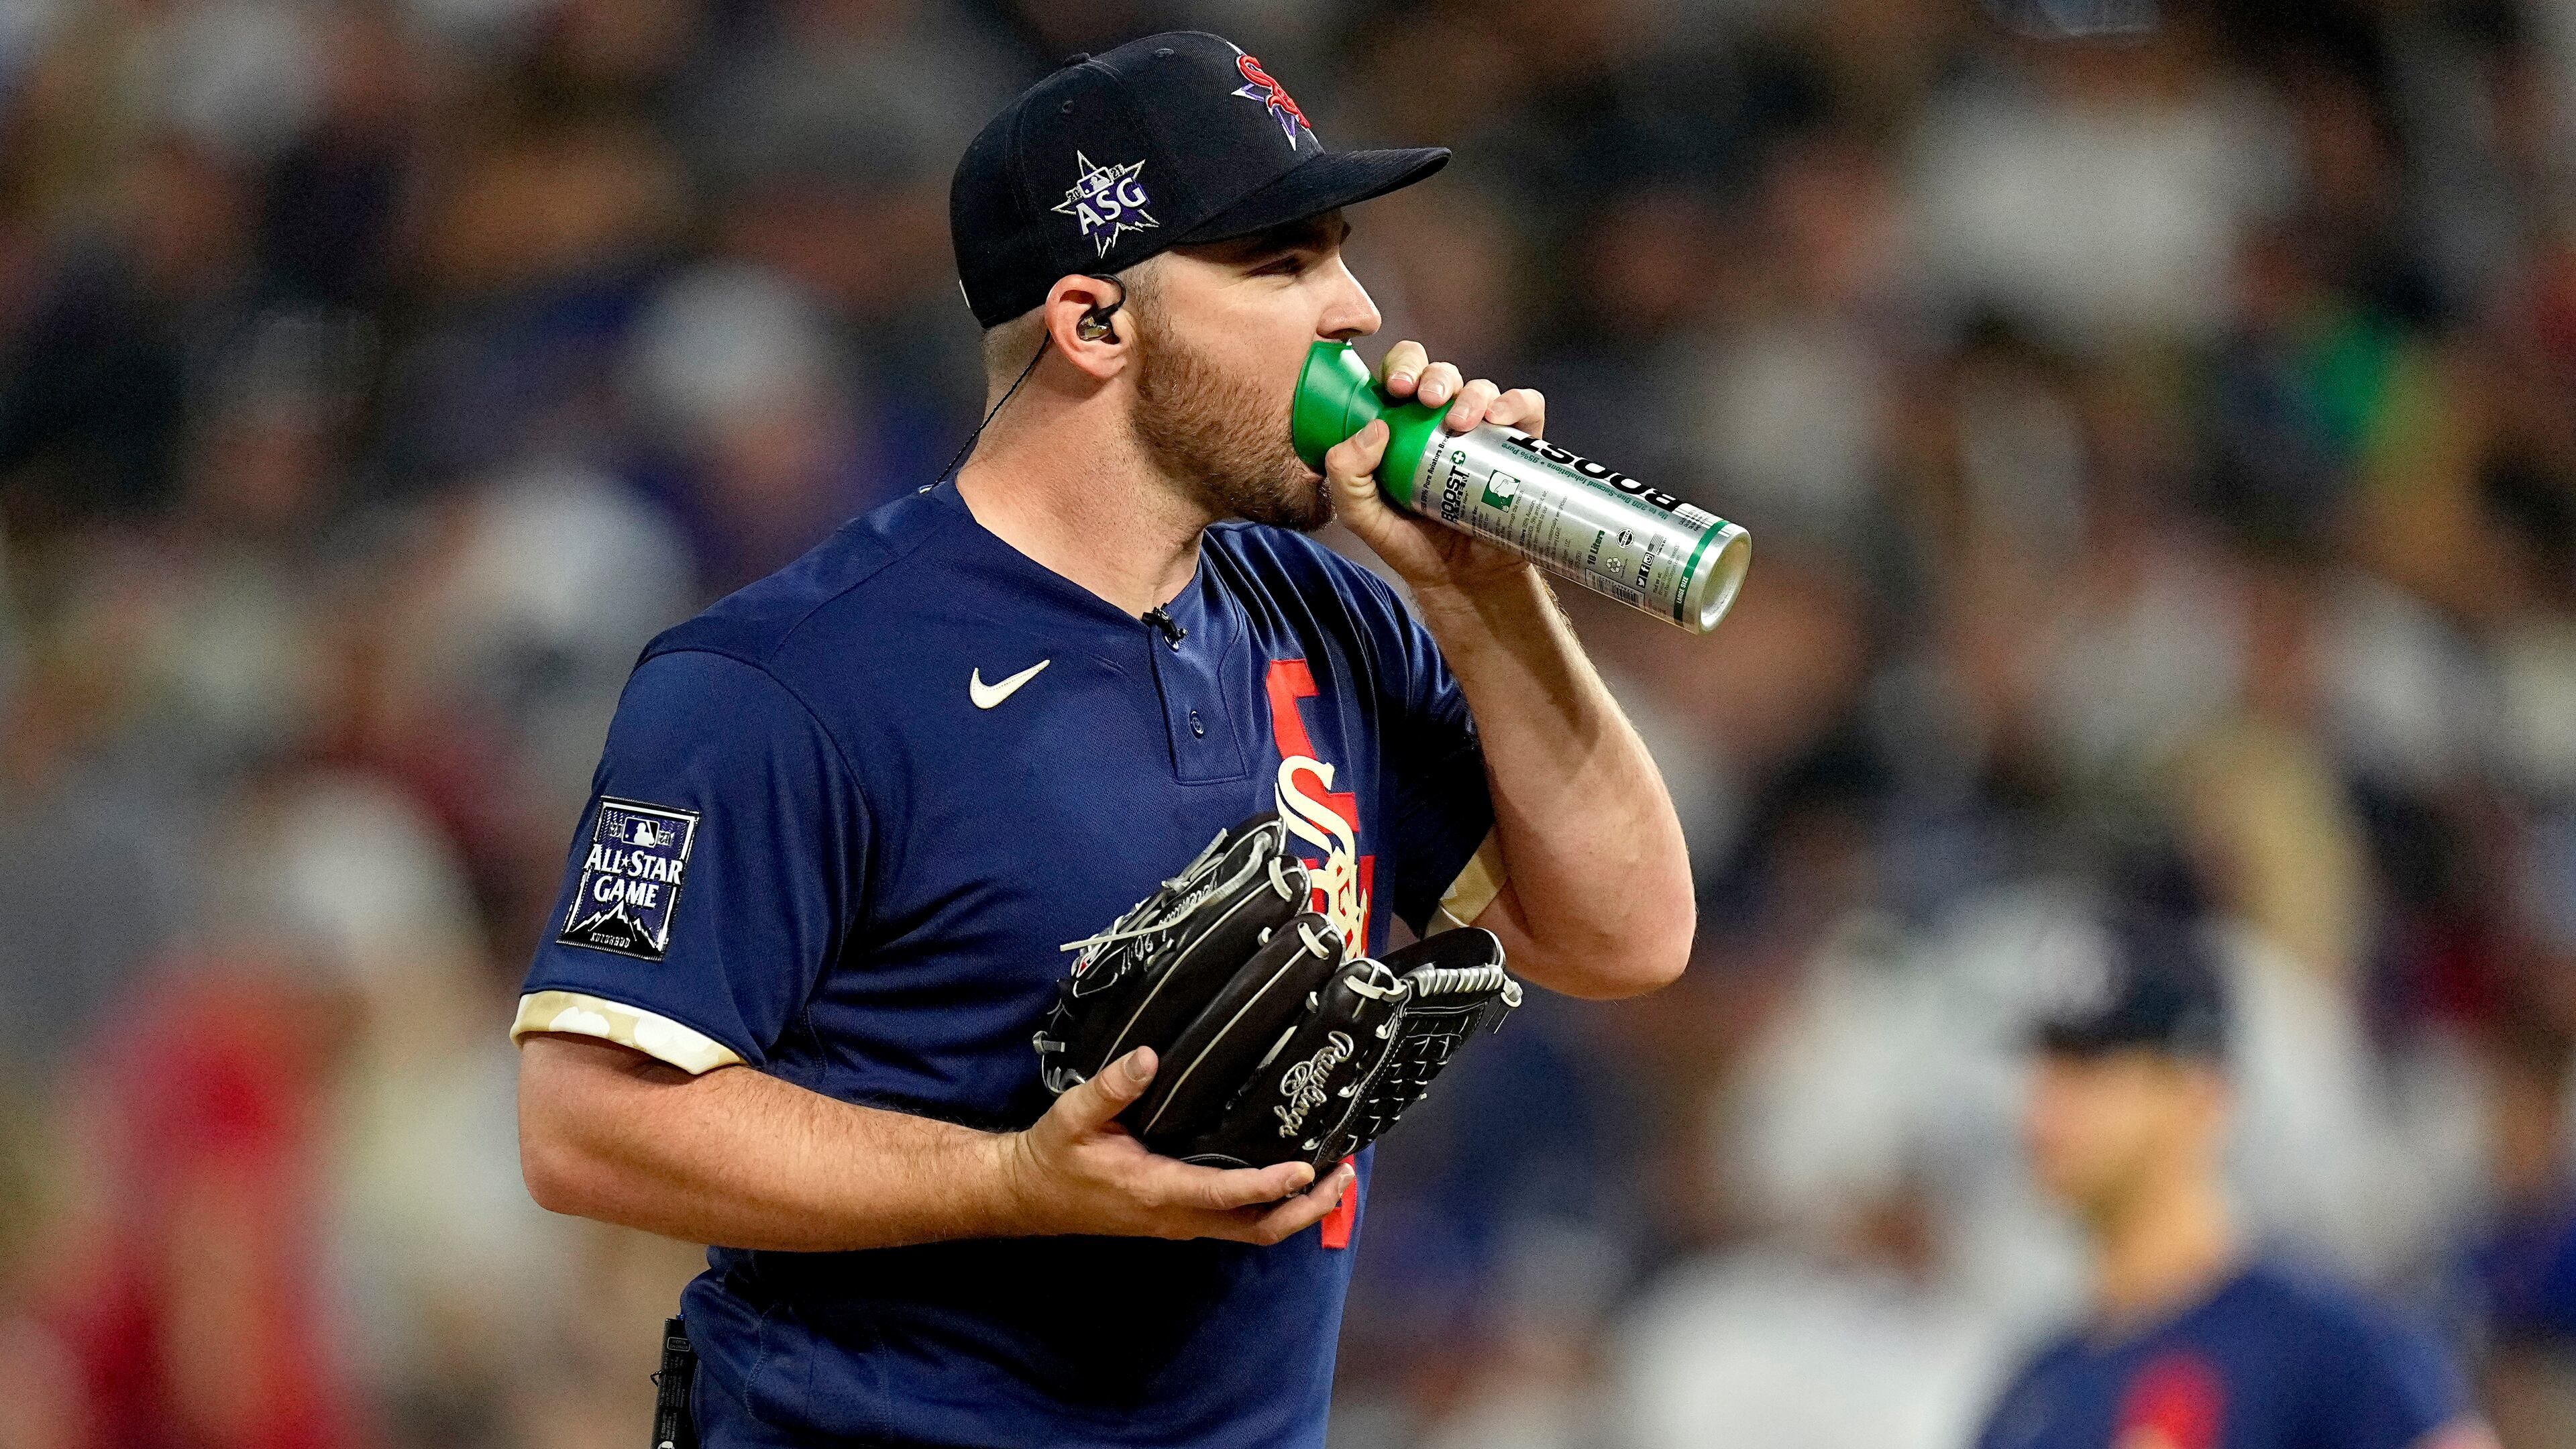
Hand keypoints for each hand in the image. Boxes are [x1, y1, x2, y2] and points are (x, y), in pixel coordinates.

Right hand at [995, 1048, 1354, 1243]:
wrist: (1028, 1194)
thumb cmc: (1053, 1154)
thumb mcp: (1072, 1115)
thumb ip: (1112, 1088)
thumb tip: (1150, 1057)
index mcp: (1154, 1191)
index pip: (1224, 1195)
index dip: (1268, 1185)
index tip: (1304, 1168)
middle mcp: (1176, 1217)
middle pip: (1257, 1230)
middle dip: (1305, 1208)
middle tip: (1343, 1175)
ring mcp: (1180, 1224)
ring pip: (1252, 1232)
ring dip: (1297, 1211)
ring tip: (1334, 1177)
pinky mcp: (1180, 1219)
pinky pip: (1237, 1223)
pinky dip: (1273, 1207)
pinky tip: (1292, 1179)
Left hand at [1323, 339, 1545, 605]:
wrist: (1460, 580)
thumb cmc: (1410, 542)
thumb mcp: (1362, 515)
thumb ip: (1347, 476)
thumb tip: (1376, 428)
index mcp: (1401, 425)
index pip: (1401, 375)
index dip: (1400, 366)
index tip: (1395, 387)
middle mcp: (1442, 421)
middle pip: (1441, 373)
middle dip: (1433, 375)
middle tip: (1425, 398)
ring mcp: (1482, 433)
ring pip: (1481, 388)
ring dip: (1471, 393)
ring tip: (1460, 422)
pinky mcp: (1518, 447)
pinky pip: (1526, 408)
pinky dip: (1516, 404)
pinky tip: (1498, 421)